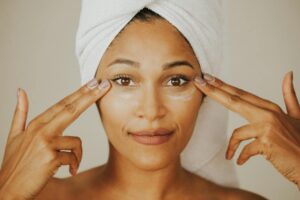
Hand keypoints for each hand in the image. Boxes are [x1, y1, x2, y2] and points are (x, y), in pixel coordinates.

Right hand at [0, 78, 110, 198]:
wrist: (7, 188)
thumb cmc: (15, 163)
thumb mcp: (15, 135)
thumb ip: (20, 112)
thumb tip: (20, 90)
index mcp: (36, 124)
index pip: (63, 104)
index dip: (80, 93)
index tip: (93, 83)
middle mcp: (41, 130)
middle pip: (71, 109)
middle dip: (90, 96)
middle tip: (105, 85)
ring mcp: (46, 144)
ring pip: (76, 142)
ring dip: (78, 155)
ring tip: (69, 164)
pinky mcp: (51, 158)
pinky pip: (73, 158)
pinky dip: (74, 165)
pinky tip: (68, 171)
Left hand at [193, 71, 299, 188]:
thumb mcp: (296, 116)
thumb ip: (289, 96)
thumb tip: (288, 74)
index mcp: (271, 108)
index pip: (241, 94)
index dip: (223, 85)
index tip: (208, 78)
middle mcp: (269, 114)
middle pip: (234, 100)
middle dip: (214, 91)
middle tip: (198, 82)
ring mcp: (268, 128)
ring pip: (238, 133)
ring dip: (231, 146)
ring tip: (230, 155)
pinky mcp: (267, 144)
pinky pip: (245, 149)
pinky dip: (240, 156)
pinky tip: (239, 161)